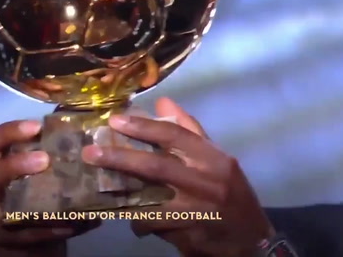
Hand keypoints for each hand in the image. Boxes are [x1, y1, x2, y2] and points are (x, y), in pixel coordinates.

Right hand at [0, 120, 100, 256]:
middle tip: (45, 159)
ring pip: (0, 209)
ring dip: (34, 202)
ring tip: (66, 194)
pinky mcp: (0, 243)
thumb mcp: (29, 172)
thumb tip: (83, 127)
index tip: (36, 125)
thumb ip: (44, 153)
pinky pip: (26, 236)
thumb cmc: (28, 195)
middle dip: (15, 165)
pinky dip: (50, 229)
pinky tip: (74, 224)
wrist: (23, 243)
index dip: (10, 132)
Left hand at [82, 98, 273, 256]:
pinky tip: (134, 221)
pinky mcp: (189, 233)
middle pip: (156, 165)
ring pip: (150, 199)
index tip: (115, 121)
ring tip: (102, 191)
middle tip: (91, 152)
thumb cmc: (232, 193)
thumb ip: (190, 132)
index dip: (143, 127)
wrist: (251, 239)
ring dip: (125, 196)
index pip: (175, 135)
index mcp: (213, 158)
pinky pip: (154, 224)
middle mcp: (206, 180)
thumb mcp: (218, 160)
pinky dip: (140, 222)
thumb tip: (163, 103)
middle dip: (120, 158)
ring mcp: (197, 209)